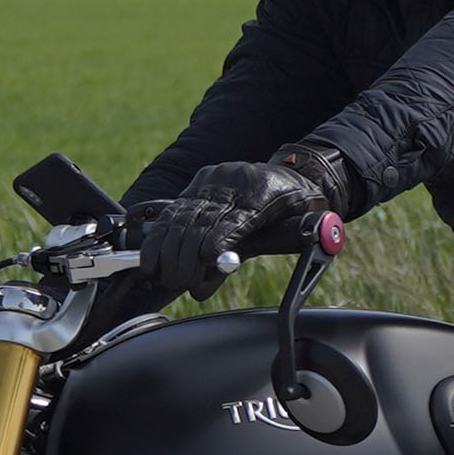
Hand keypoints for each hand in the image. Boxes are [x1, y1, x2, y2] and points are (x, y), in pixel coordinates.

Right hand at [136, 146, 348, 300]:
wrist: (296, 172)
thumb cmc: (299, 206)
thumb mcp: (303, 224)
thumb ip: (279, 246)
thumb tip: (253, 266)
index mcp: (262, 191)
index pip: (236, 219)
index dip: (218, 240)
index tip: (205, 261)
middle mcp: (232, 182)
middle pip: (203, 220)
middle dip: (188, 254)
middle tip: (182, 282)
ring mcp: (211, 182)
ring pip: (183, 216)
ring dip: (168, 249)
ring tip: (163, 276)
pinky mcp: (197, 186)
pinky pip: (173, 213)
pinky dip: (159, 238)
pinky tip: (150, 260)